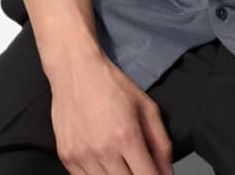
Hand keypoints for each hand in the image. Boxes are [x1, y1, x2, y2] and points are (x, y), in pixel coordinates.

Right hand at [49, 49, 173, 174]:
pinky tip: (105, 163)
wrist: (76, 71)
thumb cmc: (111, 85)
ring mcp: (82, 156)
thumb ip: (161, 142)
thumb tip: (167, 172)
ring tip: (123, 163)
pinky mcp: (67, 157)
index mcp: (127, 136)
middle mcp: (103, 150)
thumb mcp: (146, 107)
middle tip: (139, 167)